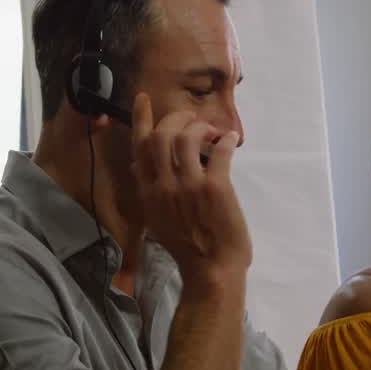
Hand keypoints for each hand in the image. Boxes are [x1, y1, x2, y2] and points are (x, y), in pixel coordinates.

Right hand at [129, 93, 251, 285]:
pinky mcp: (215, 188)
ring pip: (187, 138)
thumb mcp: (157, 219)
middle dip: (177, 119)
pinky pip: (219, 152)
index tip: (144, 99)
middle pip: (162, 135)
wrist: (211, 270)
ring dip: (202, 128)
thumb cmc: (188, 248)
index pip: (139, 147)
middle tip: (192, 118)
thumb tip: (142, 166)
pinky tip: (231, 140)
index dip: (142, 119)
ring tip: (213, 131)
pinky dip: (226, 141)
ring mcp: (189, 186)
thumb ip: (151, 191)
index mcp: (148, 193)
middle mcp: (164, 186)